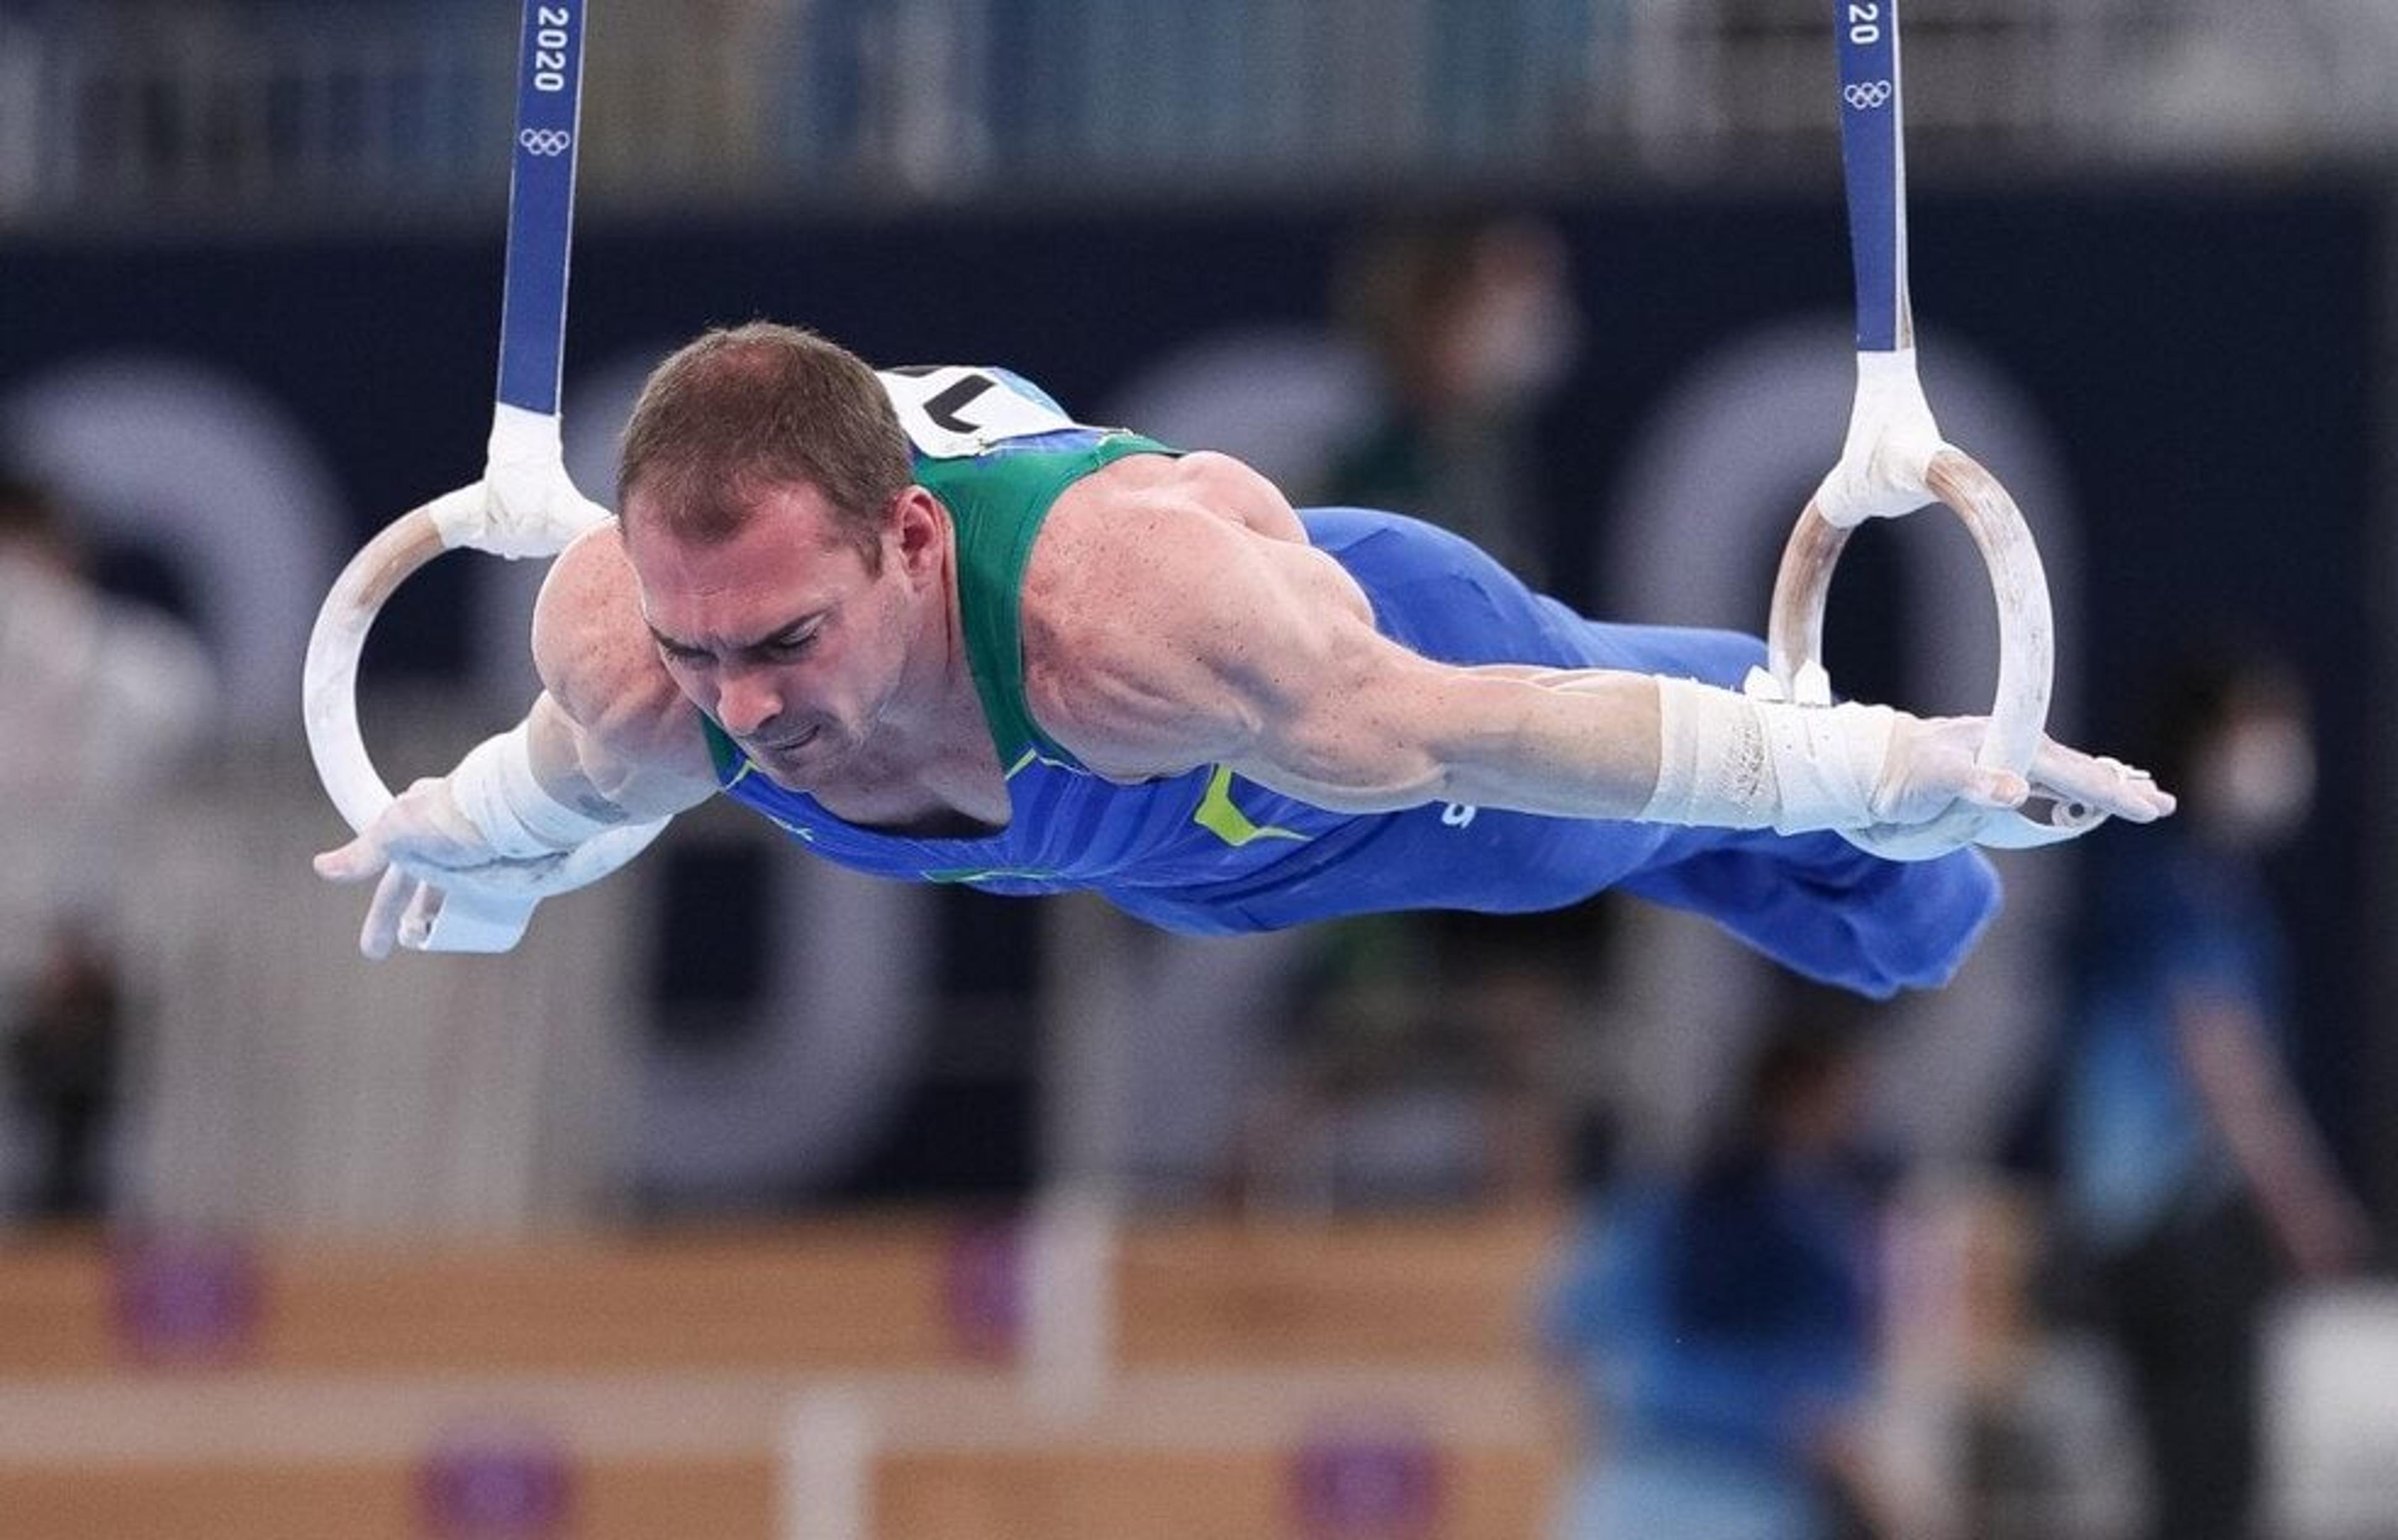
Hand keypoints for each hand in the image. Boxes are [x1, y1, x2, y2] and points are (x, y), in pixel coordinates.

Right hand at [312, 776, 563, 957]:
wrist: (519, 805)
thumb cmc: (455, 812)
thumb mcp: (398, 830)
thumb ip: (363, 852)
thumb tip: (322, 868)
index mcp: (418, 827)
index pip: (392, 879)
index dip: (383, 913)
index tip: (374, 948)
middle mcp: (449, 839)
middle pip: (427, 890)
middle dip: (415, 921)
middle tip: (410, 946)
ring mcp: (482, 852)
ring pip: (461, 895)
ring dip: (448, 921)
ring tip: (441, 940)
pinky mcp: (513, 863)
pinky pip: (496, 894)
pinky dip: (486, 914)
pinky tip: (482, 930)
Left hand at [1869, 714, 2175, 839]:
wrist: (1873, 765)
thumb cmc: (1903, 773)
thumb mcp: (1934, 777)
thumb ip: (1973, 783)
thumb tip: (2017, 791)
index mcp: (2012, 746)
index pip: (2071, 774)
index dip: (2109, 792)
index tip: (2143, 808)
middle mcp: (2018, 750)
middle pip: (2081, 772)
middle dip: (2122, 790)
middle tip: (2163, 806)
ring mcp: (2012, 762)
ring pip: (2071, 777)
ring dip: (2108, 790)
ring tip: (2145, 801)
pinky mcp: (2001, 777)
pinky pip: (2050, 786)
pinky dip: (2077, 795)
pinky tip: (2089, 806)